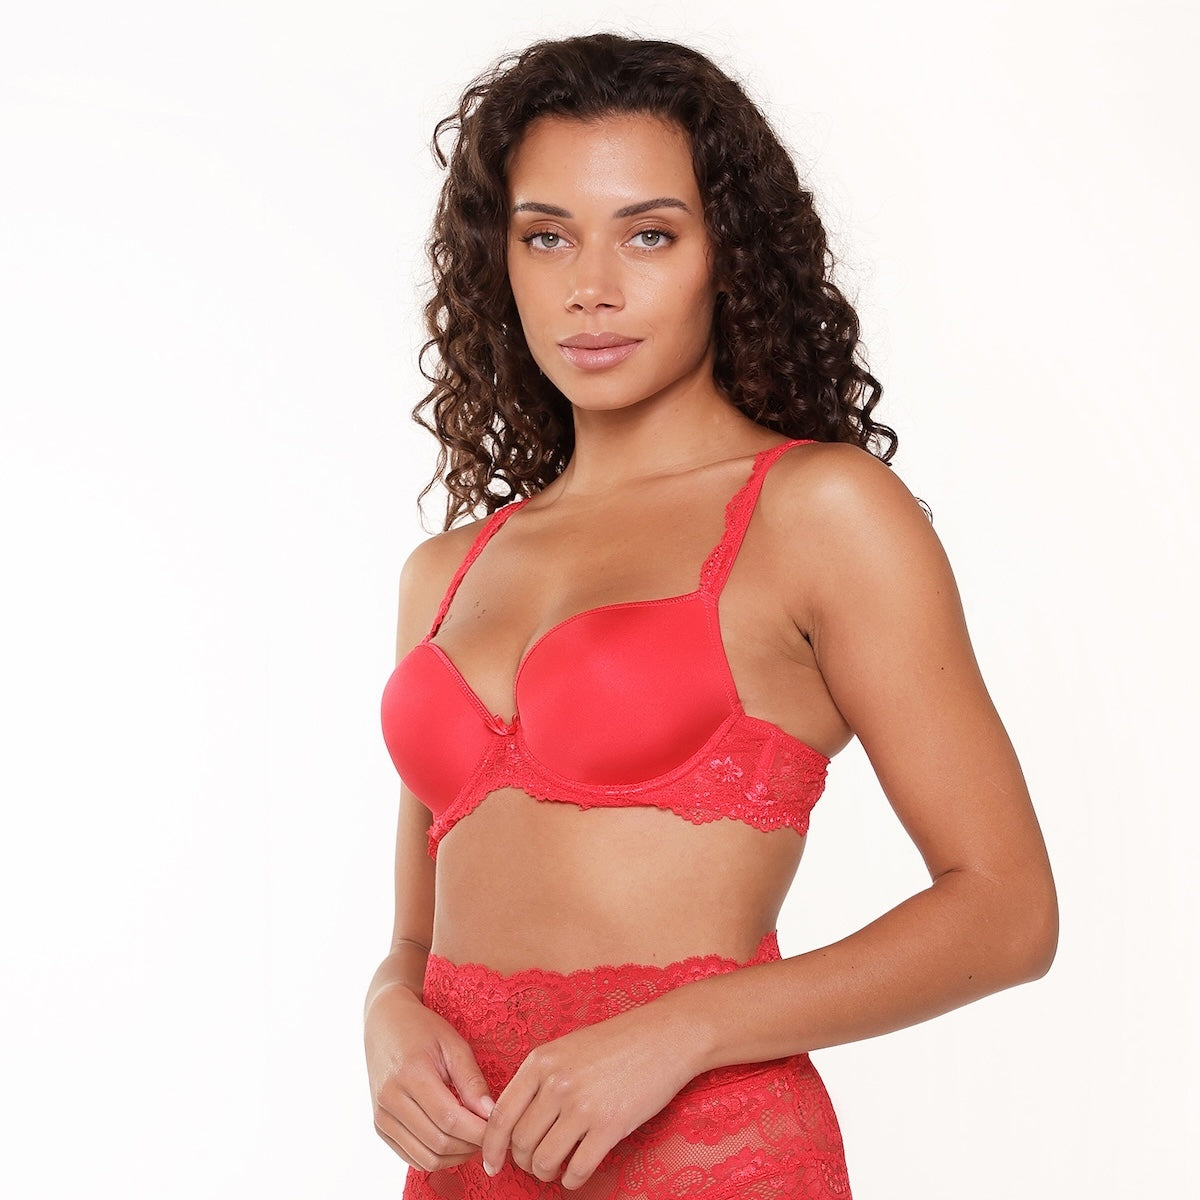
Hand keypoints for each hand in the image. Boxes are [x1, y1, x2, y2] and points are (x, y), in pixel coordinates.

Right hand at [365, 985, 494, 1171]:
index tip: (502, 1129)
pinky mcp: (380, 1127)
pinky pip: (412, 1157)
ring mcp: (381, 1117)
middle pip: (439, 1143)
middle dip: (471, 1146)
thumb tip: (492, 1114)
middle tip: (493, 1136)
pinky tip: (455, 1140)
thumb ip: (472, 1080)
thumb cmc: (423, 1028)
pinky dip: (438, 1157)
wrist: (385, 1022)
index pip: (450, 1120)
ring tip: (475, 1138)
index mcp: (410, 1074)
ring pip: (425, 1158)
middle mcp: (390, 1100)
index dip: (480, 1132)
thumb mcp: (453, 1043)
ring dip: (456, 1156)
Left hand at [481, 1004, 697, 1188]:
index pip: (500, 1115)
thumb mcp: (566, 1047)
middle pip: (520, 1142)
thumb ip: (539, 1077)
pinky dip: (571, 1179)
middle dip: (523, 1160)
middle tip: (534, 1162)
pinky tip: (575, 1174)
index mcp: (541, 1061)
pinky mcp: (610, 1126)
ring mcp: (582, 1105)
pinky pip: (577, 1169)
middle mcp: (556, 1083)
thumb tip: (513, 1119)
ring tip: (554, 1168)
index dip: (491, 1147)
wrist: (665, 1035)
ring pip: (544, 1160)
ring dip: (545, 1172)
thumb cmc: (617, 1041)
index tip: (491, 1163)